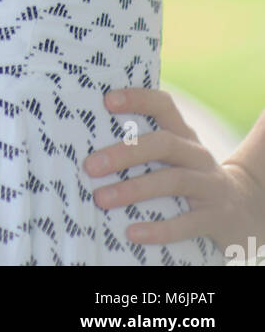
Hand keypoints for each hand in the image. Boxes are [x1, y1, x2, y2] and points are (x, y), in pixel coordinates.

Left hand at [83, 87, 264, 256]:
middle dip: (125, 153)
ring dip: (134, 189)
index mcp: (184, 135)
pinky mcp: (216, 217)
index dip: (138, 99)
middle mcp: (198, 155)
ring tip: (101, 199)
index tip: (107, 100)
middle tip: (90, 166)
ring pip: (174, 181)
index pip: (164, 105)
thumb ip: (144, 150)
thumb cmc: (190, 179)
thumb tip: (88, 150)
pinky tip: (133, 232)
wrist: (243, 209)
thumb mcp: (175, 158)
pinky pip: (188, 223)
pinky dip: (160, 228)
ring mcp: (210, 185)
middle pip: (163, 144)